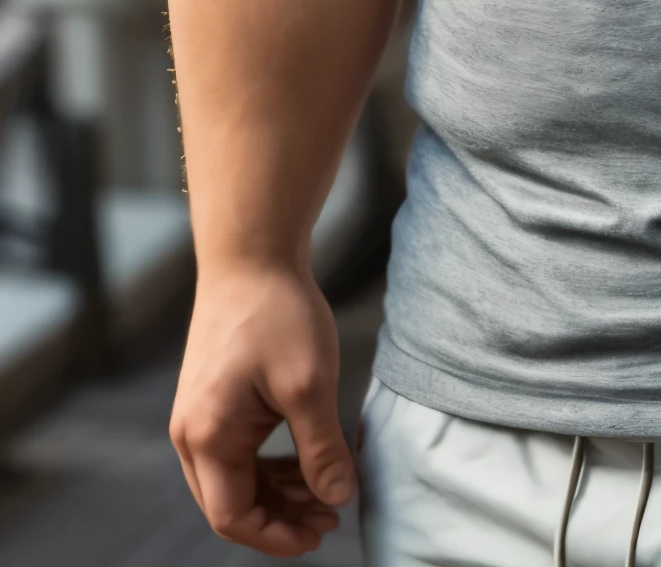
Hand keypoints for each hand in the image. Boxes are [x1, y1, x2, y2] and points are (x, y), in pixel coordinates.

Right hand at [170, 262, 354, 557]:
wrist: (252, 255)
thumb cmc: (277, 313)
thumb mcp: (309, 384)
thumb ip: (322, 448)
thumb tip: (338, 498)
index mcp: (206, 436)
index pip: (232, 516)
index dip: (276, 537)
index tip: (320, 535)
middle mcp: (190, 434)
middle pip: (231, 503)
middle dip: (281, 517)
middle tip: (331, 515)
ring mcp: (197, 416)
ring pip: (236, 479)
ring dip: (279, 491)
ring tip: (327, 488)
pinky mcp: (212, 400)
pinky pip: (237, 452)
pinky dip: (270, 464)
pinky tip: (308, 459)